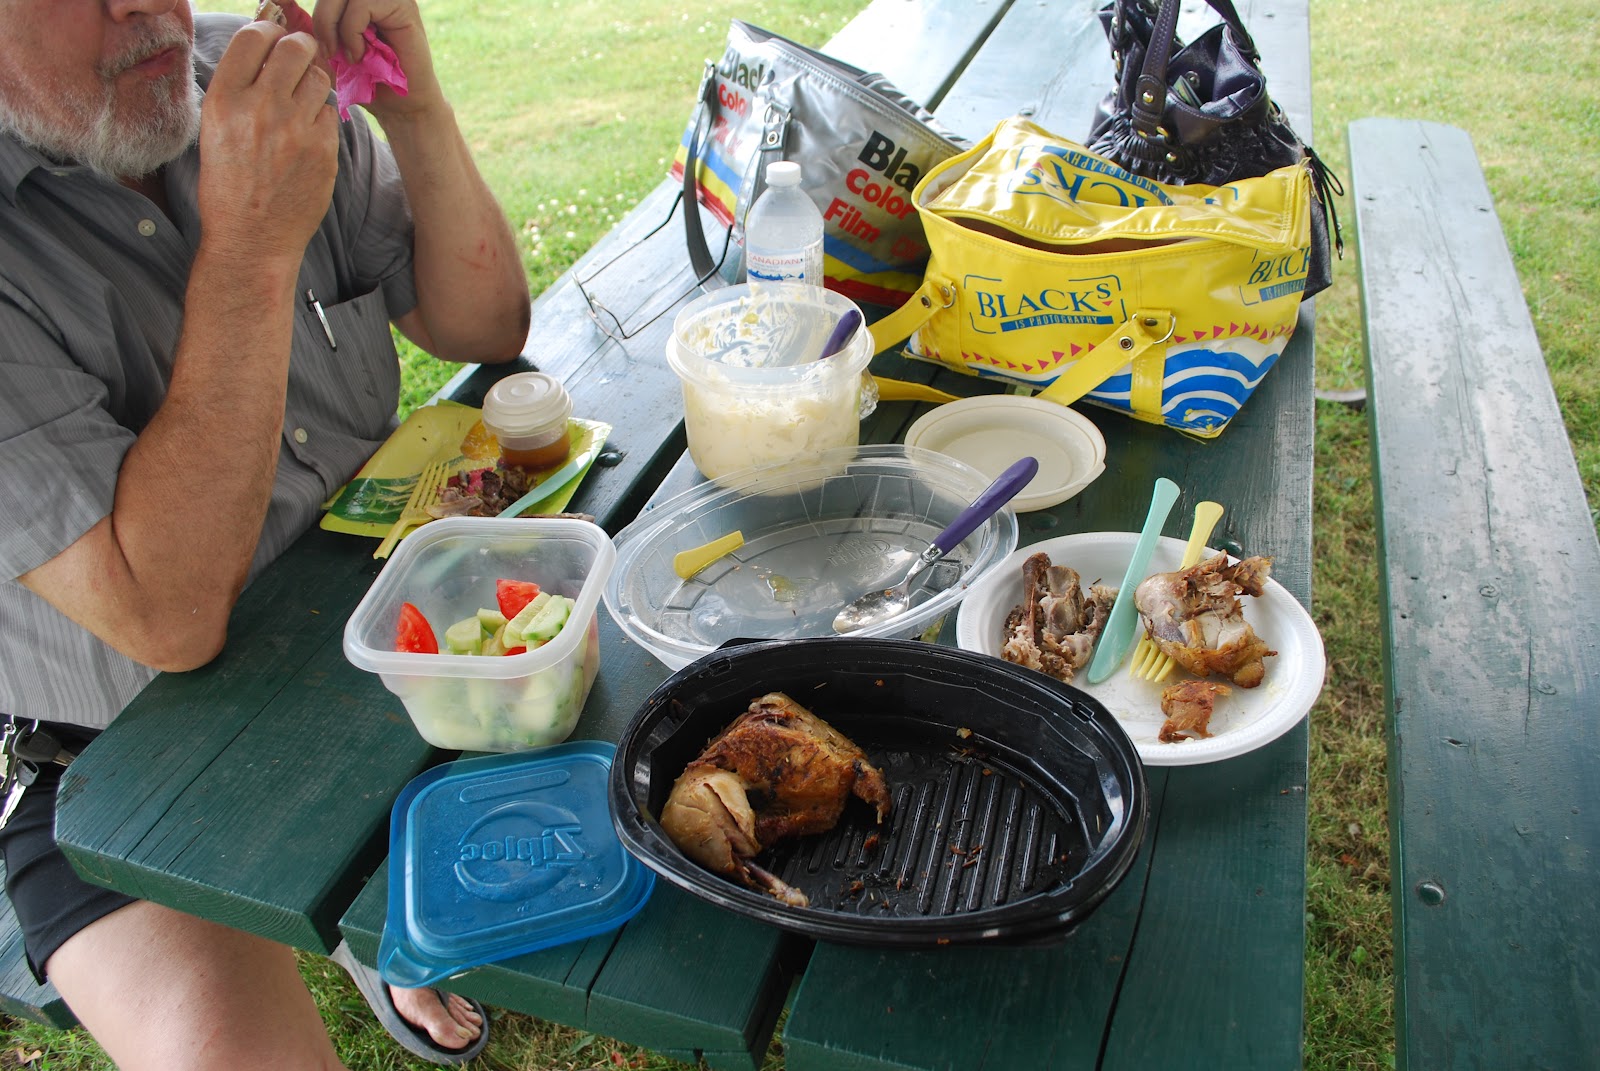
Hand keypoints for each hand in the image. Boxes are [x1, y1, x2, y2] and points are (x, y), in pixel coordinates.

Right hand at [198, 22, 339, 264]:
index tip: (275, 37)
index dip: (269, 30)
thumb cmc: (229, 183)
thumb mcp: (216, 129)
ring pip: (319, 78)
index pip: (254, 36)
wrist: (252, 238)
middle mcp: (260, 108)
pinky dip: (322, 119)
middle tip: (298, 61)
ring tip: (299, 106)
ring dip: (313, 84)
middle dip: (300, 49)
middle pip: (296, 47)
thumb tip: (266, 37)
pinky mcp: (324, 150)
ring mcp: (296, 130)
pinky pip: (331, 113)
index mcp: (224, 99)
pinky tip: (306, 138)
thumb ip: (239, 85)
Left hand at [311, 0, 441, 120]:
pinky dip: (353, 32)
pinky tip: (362, 55)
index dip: (302, 5)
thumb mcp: (324, 50)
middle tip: (327, 52)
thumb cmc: (364, 80)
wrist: (399, 106)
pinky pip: (362, 4)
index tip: (299, 23)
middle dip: (321, 19)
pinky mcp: (403, 4)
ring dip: (336, 26)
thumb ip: (304, 24)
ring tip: (346, 56)